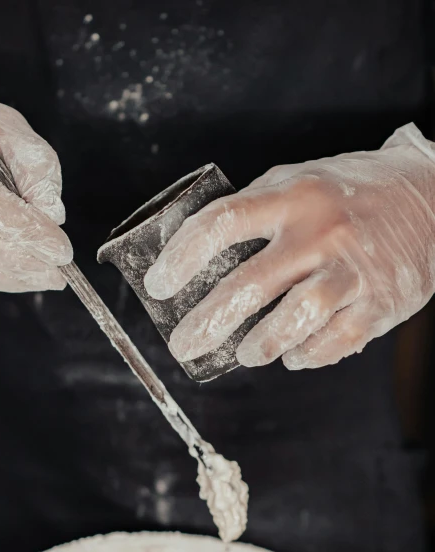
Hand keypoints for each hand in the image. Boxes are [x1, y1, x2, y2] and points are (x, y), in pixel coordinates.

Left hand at [144, 124, 434, 369]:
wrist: (431, 200)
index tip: (159, 284)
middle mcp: (321, 232)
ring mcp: (353, 270)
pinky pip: (334, 342)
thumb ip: (255, 210)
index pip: (222, 223)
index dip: (182, 257)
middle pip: (250, 285)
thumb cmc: (350, 194)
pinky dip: (306, 355)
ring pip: (294, 319)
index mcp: (293, 195)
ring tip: (246, 353)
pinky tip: (294, 355)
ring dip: (260, 345)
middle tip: (183, 344)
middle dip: (207, 322)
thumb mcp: (300, 181)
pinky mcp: (379, 303)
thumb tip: (195, 247)